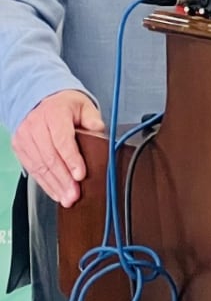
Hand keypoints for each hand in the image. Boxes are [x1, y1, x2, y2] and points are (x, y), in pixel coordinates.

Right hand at [10, 91, 105, 207]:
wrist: (41, 101)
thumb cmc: (65, 106)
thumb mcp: (84, 106)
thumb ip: (93, 120)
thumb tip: (100, 133)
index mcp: (53, 113)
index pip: (62, 140)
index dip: (71, 160)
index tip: (80, 175)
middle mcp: (35, 125)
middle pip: (49, 157)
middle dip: (63, 179)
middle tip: (75, 194)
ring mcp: (24, 138)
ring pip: (39, 166)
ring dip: (54, 185)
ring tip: (68, 199)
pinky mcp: (19, 148)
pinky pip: (32, 169)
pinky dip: (45, 183)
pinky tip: (56, 193)